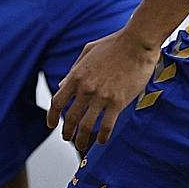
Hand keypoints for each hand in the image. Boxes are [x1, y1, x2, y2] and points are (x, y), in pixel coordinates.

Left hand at [46, 29, 161, 155]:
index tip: (52, 125)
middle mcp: (86, 88)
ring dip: (82, 139)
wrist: (136, 43)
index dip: (52, 116)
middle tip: (67, 138)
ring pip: (86, 126)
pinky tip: (101, 141)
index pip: (57, 102)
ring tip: (81, 145)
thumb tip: (62, 85)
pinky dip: (102, 137)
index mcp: (76, 75)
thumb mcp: (87, 52)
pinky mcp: (118, 103)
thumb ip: (74, 70)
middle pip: (70, 118)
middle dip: (67, 131)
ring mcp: (102, 97)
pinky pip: (107, 126)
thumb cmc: (114, 44)